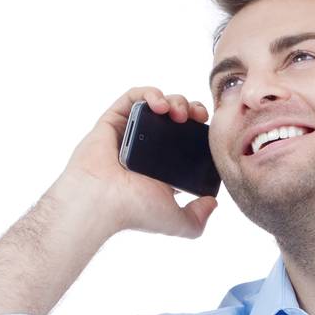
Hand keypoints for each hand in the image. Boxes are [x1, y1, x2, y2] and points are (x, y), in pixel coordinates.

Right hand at [61, 86, 217, 239]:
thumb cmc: (134, 212)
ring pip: (155, 105)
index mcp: (160, 168)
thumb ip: (198, 217)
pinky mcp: (112, 120)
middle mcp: (145, 149)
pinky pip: (132, 97)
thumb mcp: (178, 222)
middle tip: (197, 116)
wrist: (102, 201)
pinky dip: (149, 93)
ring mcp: (129, 133)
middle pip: (174, 118)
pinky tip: (160, 104)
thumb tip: (212, 203)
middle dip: (189, 110)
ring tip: (177, 112)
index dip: (200, 130)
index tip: (209, 128)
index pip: (185, 141)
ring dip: (173, 100)